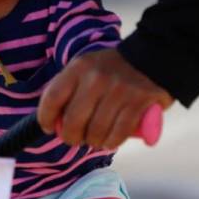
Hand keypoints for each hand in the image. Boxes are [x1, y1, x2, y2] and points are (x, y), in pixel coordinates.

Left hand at [37, 49, 173, 148]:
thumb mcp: (87, 68)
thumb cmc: (112, 69)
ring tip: (96, 139)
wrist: (152, 56)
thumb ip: (71, 90)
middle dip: (71, 137)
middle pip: (73, 121)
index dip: (46, 118)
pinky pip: (118, 134)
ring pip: (96, 131)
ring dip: (93, 141)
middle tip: (76, 139)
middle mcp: (96, 78)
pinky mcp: (138, 102)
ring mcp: (118, 90)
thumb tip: (56, 122)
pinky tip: (110, 140)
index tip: (50, 127)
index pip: (53, 97)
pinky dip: (112, 142)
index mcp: (79, 67)